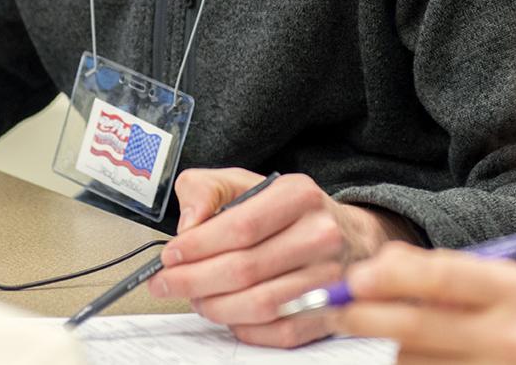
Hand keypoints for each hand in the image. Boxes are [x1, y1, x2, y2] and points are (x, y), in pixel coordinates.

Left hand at [151, 168, 414, 347]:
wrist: (348, 235)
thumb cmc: (287, 212)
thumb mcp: (245, 182)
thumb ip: (205, 189)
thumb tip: (188, 226)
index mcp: (298, 195)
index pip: (241, 226)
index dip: (198, 246)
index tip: (170, 255)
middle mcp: (320, 234)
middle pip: (245, 269)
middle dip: (194, 281)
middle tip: (167, 283)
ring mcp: (330, 277)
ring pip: (260, 305)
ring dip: (216, 308)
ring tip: (196, 298)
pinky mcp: (332, 312)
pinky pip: (280, 332)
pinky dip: (246, 329)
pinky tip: (229, 315)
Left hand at [332, 241, 515, 363]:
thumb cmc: (502, 308)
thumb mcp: (482, 276)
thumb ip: (429, 267)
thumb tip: (368, 271)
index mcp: (513, 291)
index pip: (440, 278)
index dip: (389, 277)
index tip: (353, 278)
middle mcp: (512, 338)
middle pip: (416, 327)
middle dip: (365, 316)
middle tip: (334, 309)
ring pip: (409, 361)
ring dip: (379, 346)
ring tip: (369, 328)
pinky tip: (394, 353)